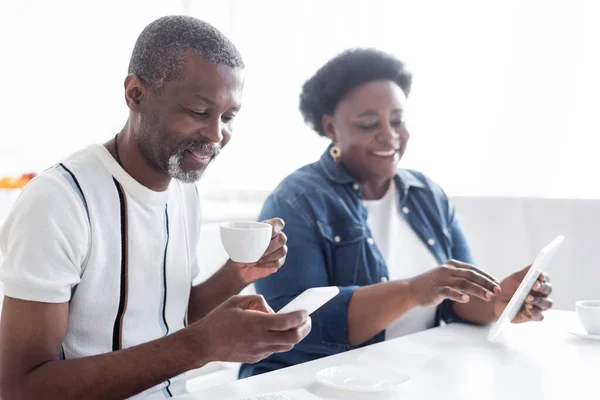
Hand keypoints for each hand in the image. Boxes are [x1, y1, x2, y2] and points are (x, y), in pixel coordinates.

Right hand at [188, 294, 310, 365]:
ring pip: (285, 346)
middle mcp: (259, 339)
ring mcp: (258, 351)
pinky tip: (276, 333)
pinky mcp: (254, 357)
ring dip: (294, 336)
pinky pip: (273, 350)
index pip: (286, 322)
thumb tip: (271, 309)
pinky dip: (279, 341)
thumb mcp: (237, 301)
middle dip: (304, 329)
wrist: (203, 343)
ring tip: (295, 326)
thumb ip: (257, 301)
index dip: (299, 317)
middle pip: (292, 338)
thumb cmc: (217, 321)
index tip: (305, 311)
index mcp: (256, 323)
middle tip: (307, 320)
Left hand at [233, 218, 287, 283]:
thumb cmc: (239, 250)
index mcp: (268, 228)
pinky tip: (258, 264)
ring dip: (268, 257)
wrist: (240, 266)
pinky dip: (267, 264)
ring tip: (256, 260)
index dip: (276, 227)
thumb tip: (237, 235)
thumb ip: (240, 236)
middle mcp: (277, 237)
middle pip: (282, 238)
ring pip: (282, 251)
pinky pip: (278, 262)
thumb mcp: (237, 242)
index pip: (279, 223)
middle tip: (258, 252)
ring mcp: (280, 249)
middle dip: (270, 246)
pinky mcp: (279, 261)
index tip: (269, 233)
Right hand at [408, 260, 500, 307]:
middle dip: (486, 283)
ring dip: (478, 290)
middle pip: (471, 275)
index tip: (497, 284)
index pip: (474, 269)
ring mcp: (442, 279)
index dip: (487, 277)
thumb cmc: (432, 284)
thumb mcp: (447, 276)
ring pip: (464, 283)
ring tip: (488, 297)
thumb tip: (480, 283)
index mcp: (452, 265)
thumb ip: (461, 277)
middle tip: (497, 291)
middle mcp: (448, 270)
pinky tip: (466, 299)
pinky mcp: (436, 289)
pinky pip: (449, 292)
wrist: (412, 289)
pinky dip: (458, 295)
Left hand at [493, 266, 552, 322]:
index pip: (545, 278)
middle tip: (534, 286)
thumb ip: (523, 275)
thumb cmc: (507, 288)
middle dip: (542, 287)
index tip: (540, 275)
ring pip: (547, 303)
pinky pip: (539, 316)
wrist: (497, 302)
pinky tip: (528, 308)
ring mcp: (539, 305)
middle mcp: (541, 294)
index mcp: (538, 282)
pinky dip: (535, 312)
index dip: (543, 276)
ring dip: (538, 300)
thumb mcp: (513, 279)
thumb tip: (531, 272)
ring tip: (528, 298)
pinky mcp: (534, 316)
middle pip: (548, 290)